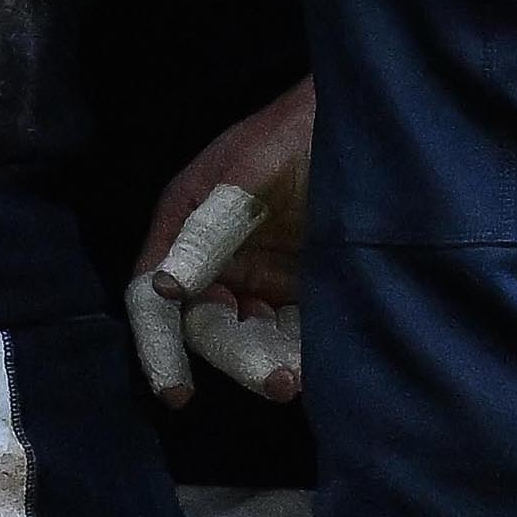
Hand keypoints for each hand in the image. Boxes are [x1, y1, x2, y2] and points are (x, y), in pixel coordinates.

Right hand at [128, 79, 312, 404]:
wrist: (363, 122)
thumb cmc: (295, 133)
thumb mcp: (249, 174)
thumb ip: (208, 231)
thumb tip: (162, 290)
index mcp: (183, 223)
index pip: (153, 295)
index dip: (159, 345)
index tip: (178, 394)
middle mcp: (211, 257)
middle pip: (205, 326)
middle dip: (236, 359)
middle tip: (277, 381)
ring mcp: (254, 276)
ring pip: (247, 339)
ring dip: (267, 364)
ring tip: (297, 381)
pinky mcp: (295, 289)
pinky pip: (286, 334)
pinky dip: (295, 354)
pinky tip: (314, 368)